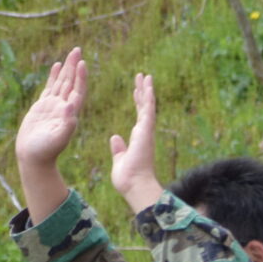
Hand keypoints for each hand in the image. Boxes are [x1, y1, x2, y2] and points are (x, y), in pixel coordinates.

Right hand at [15, 47, 85, 171]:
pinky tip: (57, 66)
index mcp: (70, 114)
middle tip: (78, 49)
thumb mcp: (58, 139)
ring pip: (62, 83)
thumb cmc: (45, 151)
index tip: (83, 63)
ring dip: (67, 68)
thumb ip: (66, 124)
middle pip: (71, 83)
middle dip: (75, 66)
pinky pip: (50, 87)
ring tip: (71, 53)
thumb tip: (71, 106)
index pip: (78, 91)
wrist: (34, 158)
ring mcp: (53, 106)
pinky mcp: (43, 107)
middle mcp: (64, 108)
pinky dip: (54, 76)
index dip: (81, 77)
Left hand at [109, 72, 164, 212]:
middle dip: (143, 91)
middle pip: (144, 107)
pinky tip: (148, 84)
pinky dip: (148, 96)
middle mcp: (144, 132)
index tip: (137, 90)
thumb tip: (114, 138)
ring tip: (145, 75)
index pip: (139, 116)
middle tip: (143, 77)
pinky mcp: (146, 131)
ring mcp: (146, 131)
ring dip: (147, 90)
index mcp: (138, 138)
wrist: (135, 185)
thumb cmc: (128, 178)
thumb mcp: (120, 159)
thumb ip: (119, 148)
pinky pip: (147, 109)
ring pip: (147, 105)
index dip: (138, 102)